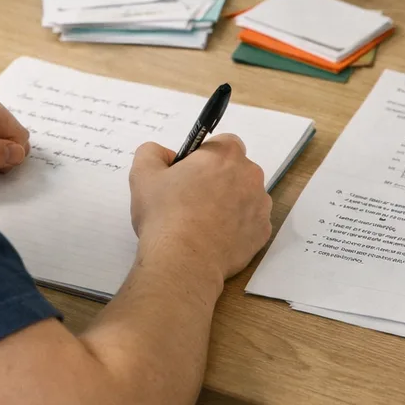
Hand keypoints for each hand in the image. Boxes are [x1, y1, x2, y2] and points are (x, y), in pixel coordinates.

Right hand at [127, 134, 272, 283]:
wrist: (183, 261)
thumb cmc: (165, 215)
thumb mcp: (143, 174)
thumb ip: (152, 152)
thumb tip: (165, 155)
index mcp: (225, 155)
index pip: (222, 143)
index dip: (204, 156)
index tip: (188, 173)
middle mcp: (250, 176)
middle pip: (236, 169)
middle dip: (218, 179)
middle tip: (191, 198)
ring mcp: (260, 206)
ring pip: (245, 196)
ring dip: (229, 202)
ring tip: (201, 221)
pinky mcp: (262, 233)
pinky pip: (249, 222)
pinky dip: (235, 226)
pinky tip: (213, 236)